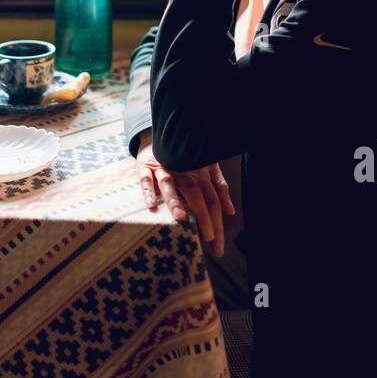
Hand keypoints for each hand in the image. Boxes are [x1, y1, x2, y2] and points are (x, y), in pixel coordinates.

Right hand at [136, 132, 234, 256]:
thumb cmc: (187, 157)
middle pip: (195, 194)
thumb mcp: (208, 167)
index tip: (217, 244)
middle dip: (203, 217)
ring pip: (170, 184)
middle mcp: (183, 171)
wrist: (164, 133)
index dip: (217, 222)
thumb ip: (219, 187)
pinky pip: (146, 179)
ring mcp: (163, 168)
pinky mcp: (145, 166)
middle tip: (208, 238)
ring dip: (175, 200)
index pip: (212, 200)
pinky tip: (151, 205)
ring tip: (182, 218)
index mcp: (200, 173)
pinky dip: (148, 191)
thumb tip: (231, 211)